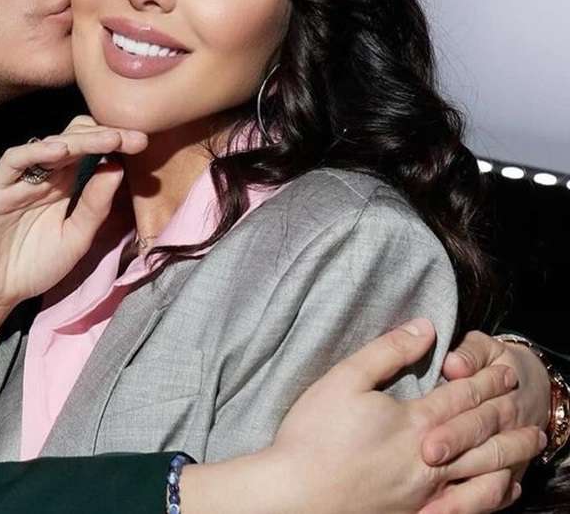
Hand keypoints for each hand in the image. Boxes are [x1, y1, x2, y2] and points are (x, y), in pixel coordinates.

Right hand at [0, 116, 145, 336]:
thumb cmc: (32, 267)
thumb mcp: (75, 238)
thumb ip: (94, 206)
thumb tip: (117, 168)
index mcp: (61, 186)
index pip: (87, 151)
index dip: (112, 142)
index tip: (141, 142)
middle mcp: (40, 176)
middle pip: (72, 142)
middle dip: (103, 136)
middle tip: (133, 136)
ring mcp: (16, 180)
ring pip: (47, 146)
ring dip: (78, 141)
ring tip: (107, 139)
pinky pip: (13, 162)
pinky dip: (35, 153)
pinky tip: (60, 151)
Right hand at [265, 319, 542, 513]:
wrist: (296, 496)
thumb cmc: (313, 435)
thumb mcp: (344, 380)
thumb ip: (388, 352)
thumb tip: (425, 327)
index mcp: (415, 421)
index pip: (463, 395)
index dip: (486, 379)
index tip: (504, 367)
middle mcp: (432, 458)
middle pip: (482, 430)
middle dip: (505, 408)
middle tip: (520, 394)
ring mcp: (429, 492)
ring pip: (486, 470)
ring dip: (511, 451)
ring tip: (528, 439)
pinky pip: (471, 506)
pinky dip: (494, 494)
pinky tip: (502, 487)